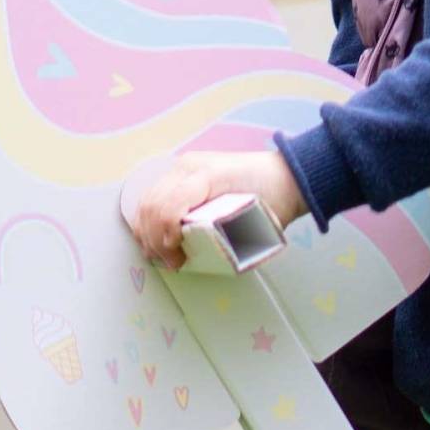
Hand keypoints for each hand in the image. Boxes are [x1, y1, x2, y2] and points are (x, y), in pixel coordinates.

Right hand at [127, 149, 307, 271]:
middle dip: (154, 239)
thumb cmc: (273, 199)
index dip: (167, 236)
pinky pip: (153, 196)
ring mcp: (182, 167)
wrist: (282, 177)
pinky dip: (148, 220)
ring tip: (159, 254)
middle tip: (171, 263)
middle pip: (153, 204)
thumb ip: (232, 234)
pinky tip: (154, 238)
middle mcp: (190, 167)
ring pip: (148, 200)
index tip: (177, 260)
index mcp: (209, 176)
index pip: (173, 206)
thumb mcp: (257, 217)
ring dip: (147, 231)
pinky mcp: (180, 173)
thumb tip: (204, 257)